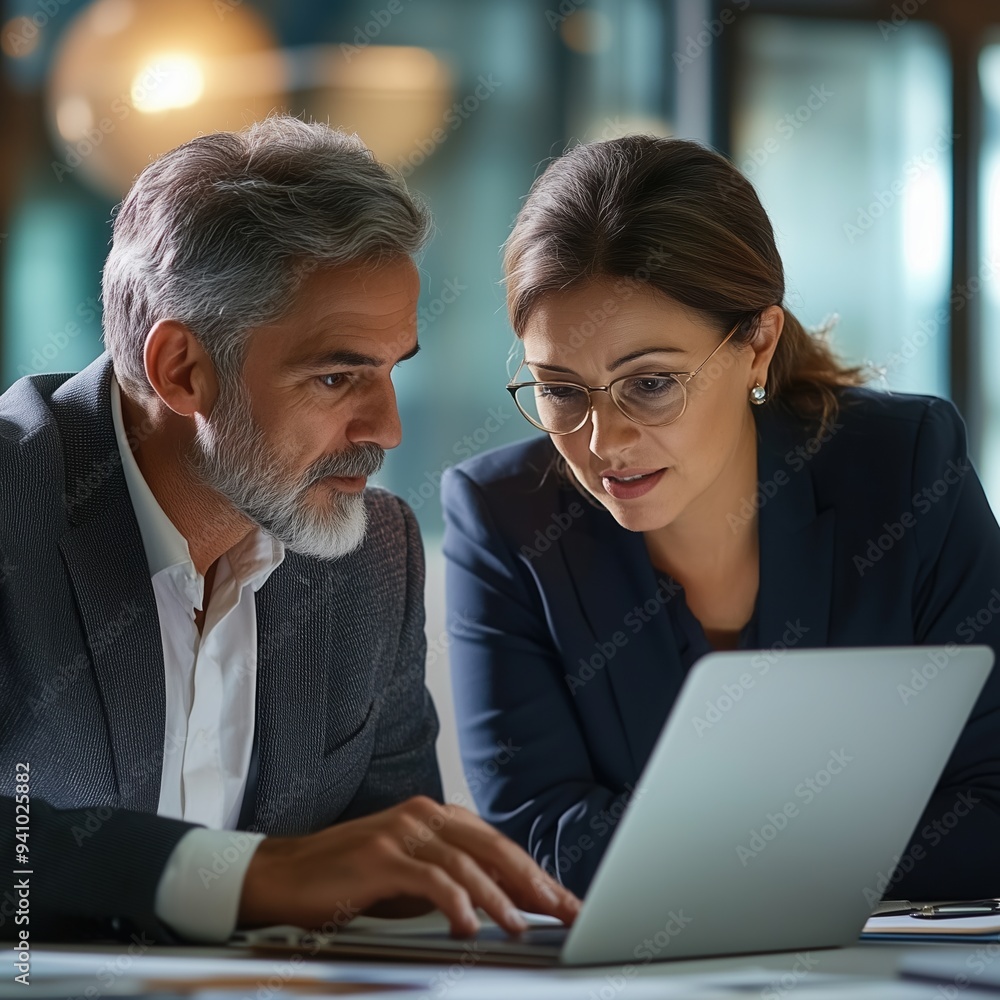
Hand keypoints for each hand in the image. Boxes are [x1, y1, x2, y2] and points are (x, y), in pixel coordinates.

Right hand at [238, 796, 580, 936]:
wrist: (283, 874)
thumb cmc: (346, 877)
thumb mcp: (407, 877)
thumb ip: (449, 880)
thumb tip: (498, 904)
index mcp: (432, 817)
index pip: (494, 843)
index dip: (531, 871)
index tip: (561, 899)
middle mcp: (422, 816)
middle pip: (491, 846)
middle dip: (530, 880)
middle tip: (560, 909)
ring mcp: (400, 832)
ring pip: (466, 861)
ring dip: (497, 896)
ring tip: (520, 925)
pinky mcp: (379, 855)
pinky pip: (429, 878)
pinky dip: (455, 902)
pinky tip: (468, 926)